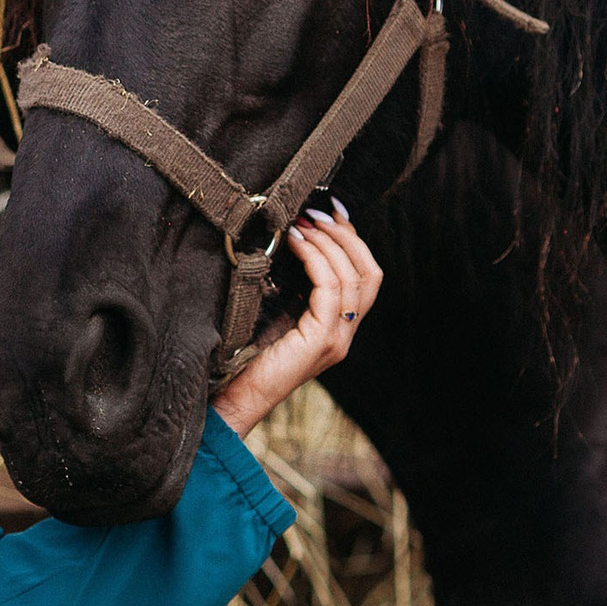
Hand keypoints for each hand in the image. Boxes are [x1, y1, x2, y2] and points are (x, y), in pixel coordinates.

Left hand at [211, 198, 381, 440]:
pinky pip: (330, 289)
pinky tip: (293, 242)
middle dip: (345, 235)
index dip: (353, 238)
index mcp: (339, 325)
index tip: (331, 209)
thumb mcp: (275, 310)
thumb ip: (292, 284)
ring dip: (328, 242)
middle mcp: (346, 333)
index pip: (366, 275)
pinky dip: (314, 259)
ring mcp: (338, 339)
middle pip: (370, 273)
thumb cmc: (246, 352)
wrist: (236, 396)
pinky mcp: (322, 341)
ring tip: (301, 223)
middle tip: (315, 211)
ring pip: (354, 277)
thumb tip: (290, 235)